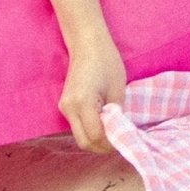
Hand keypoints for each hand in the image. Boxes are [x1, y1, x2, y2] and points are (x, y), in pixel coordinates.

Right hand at [59, 31, 128, 150]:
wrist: (87, 43)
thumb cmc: (106, 61)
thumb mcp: (117, 90)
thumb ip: (117, 115)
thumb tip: (119, 134)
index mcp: (82, 103)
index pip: (95, 136)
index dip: (111, 143)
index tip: (125, 140)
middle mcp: (68, 108)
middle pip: (84, 142)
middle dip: (102, 147)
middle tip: (120, 141)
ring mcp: (64, 107)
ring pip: (80, 136)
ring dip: (96, 139)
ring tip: (113, 132)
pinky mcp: (64, 105)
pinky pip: (77, 126)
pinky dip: (90, 130)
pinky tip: (104, 123)